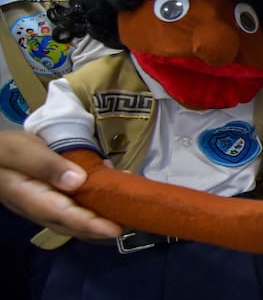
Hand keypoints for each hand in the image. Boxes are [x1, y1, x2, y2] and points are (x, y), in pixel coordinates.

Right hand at [0, 130, 121, 238]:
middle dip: (102, 226)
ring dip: (100, 215)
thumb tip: (78, 181)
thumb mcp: (22, 150)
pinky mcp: (49, 197)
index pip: (64, 216)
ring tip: (127, 208)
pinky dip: (93, 201)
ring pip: (75, 217)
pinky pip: (73, 204)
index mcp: (31, 198)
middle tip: (132, 221)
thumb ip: (46, 165)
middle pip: (73, 223)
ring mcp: (44, 204)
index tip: (115, 229)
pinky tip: (110, 186)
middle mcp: (39, 208)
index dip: (90, 224)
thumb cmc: (4, 150)